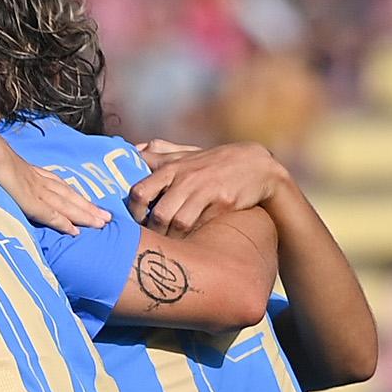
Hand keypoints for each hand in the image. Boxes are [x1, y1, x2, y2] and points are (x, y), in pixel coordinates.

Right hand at [0, 156, 110, 236]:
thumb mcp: (4, 166)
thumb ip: (11, 175)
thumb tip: (10, 180)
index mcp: (34, 174)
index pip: (60, 187)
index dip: (75, 197)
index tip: (89, 204)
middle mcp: (40, 182)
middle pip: (70, 197)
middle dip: (89, 208)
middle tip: (107, 217)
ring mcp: (37, 191)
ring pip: (67, 205)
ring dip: (84, 215)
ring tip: (100, 224)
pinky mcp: (30, 201)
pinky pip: (50, 214)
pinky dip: (63, 223)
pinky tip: (74, 232)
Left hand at [130, 140, 287, 234]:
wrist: (258, 166)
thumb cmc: (216, 162)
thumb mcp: (187, 153)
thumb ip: (160, 152)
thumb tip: (133, 148)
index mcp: (172, 167)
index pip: (139, 191)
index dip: (132, 212)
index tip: (135, 220)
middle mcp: (185, 178)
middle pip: (158, 214)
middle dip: (152, 231)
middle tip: (152, 238)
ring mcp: (204, 190)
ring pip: (176, 223)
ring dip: (171, 237)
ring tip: (170, 242)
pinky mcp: (222, 202)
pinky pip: (199, 225)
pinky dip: (191, 235)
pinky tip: (190, 238)